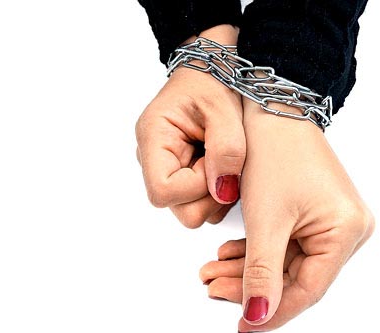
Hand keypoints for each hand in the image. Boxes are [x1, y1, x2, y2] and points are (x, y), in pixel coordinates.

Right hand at [135, 25, 245, 226]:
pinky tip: (221, 168)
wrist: (213, 72)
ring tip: (223, 162)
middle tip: (224, 164)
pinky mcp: (180, 180)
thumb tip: (222, 191)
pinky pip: (200, 206)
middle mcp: (152, 162)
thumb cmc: (214, 83)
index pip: (163, 192)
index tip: (215, 163)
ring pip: (192, 213)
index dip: (195, 187)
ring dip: (216, 195)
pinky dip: (217, 194)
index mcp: (153, 139)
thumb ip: (227, 150)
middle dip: (209, 195)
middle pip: (179, 210)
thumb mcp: (225, 111)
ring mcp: (165, 173)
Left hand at [199, 98, 374, 331]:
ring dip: (247, 272)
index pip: (308, 290)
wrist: (272, 107)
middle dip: (251, 287)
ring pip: (285, 265)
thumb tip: (257, 316)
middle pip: (295, 279)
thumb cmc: (275, 151)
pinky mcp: (316, 217)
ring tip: (212, 275)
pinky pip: (285, 247)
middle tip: (215, 291)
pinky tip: (228, 257)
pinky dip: (255, 254)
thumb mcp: (265, 221)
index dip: (273, 311)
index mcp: (346, 231)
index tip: (243, 324)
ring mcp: (333, 223)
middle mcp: (348, 230)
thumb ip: (260, 274)